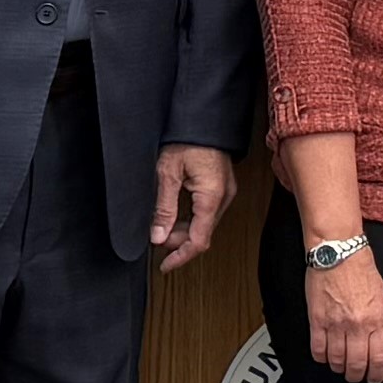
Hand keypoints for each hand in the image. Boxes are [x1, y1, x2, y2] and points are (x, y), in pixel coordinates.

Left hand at [152, 144, 235, 266]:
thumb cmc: (187, 137)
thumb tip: (158, 236)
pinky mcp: (222, 187)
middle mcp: (223, 197)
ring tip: (163, 227)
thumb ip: (164, 208)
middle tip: (156, 237)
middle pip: (202, 234)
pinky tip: (176, 216)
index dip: (181, 257)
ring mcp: (225, 192)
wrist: (201, 117)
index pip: (199, 241)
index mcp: (211, 197)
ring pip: (205, 224)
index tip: (165, 266)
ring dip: (184, 231)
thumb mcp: (167, 173)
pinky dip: (192, 219)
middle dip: (179, 242)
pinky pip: (208, 212)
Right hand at [300, 240, 382, 382]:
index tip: (374, 378)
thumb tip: (376, 342)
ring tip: (340, 366)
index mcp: (377, 319)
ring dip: (339, 367)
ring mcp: (336, 324)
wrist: (339, 252)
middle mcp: (357, 325)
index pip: (380, 357)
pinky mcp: (317, 320)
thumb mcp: (380, 297)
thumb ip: (379, 321)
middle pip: (357, 364)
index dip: (377, 373)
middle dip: (356, 375)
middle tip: (355, 376)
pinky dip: (321, 357)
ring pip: (337, 360)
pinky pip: (318, 349)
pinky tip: (324, 356)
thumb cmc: (361, 270)